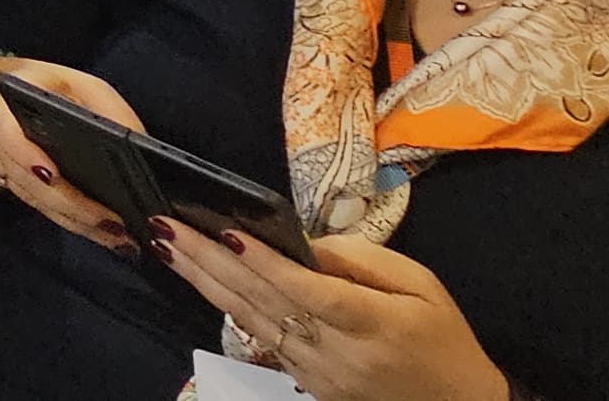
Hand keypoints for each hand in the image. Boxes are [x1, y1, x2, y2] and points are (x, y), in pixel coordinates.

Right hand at [0, 56, 144, 249]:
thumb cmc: (31, 84)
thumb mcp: (69, 80)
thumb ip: (102, 105)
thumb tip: (140, 141)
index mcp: (2, 107)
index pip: (10, 138)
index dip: (28, 159)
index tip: (54, 176)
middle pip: (31, 181)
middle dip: (72, 204)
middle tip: (114, 222)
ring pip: (37, 201)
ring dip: (77, 222)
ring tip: (120, 236)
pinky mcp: (7, 185)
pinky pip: (39, 207)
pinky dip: (71, 221)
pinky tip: (102, 233)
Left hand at [155, 223, 511, 400]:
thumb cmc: (442, 338)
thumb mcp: (422, 286)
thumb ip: (363, 261)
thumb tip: (305, 242)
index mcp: (373, 323)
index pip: (308, 290)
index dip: (266, 263)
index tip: (228, 232)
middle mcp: (337, 352)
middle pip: (263, 301)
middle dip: (210, 260)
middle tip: (166, 225)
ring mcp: (316, 373)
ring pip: (250, 320)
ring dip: (204, 281)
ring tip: (167, 245)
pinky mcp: (306, 384)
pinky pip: (261, 339)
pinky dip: (227, 306)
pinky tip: (200, 279)